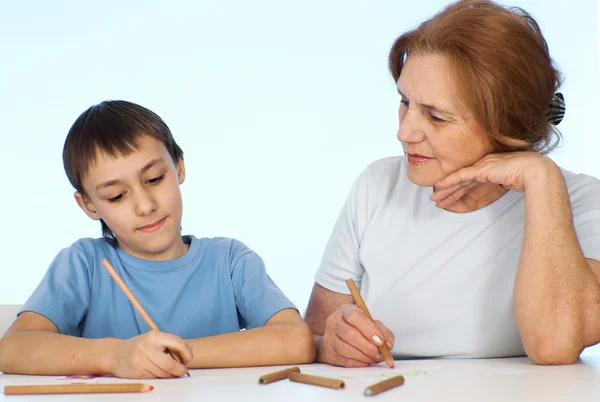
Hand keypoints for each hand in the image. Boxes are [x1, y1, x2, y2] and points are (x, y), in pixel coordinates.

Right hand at [109, 330, 192, 377]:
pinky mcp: (137, 372)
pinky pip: (155, 378)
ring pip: (163, 373)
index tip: (188, 359)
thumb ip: (169, 345)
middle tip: (182, 371)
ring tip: (170, 371)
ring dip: (170, 375)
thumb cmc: (140, 346)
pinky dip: (160, 377)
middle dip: (180, 370)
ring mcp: (141, 361)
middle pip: (170, 364)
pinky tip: (158, 372)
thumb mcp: (154, 339)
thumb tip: (187, 357)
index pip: (178, 343)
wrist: (115, 354)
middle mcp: (147, 347)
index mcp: (155, 336)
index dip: (187, 353)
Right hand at [318, 304, 394, 367]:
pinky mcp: (331, 353)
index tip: (380, 341)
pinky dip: (360, 363)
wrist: (338, 337)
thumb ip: (382, 331)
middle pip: (349, 334)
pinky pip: (346, 361)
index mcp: (345, 311)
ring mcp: (330, 338)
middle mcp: (335, 322)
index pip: (354, 316)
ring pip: (347, 350)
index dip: (368, 329)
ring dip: (365, 356)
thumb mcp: (371, 323)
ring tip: (376, 357)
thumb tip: (388, 344)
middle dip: (368, 346)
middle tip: (380, 353)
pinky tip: (368, 360)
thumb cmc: (357, 328)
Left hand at [431, 152, 559, 208]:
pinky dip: (449, 183)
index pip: (471, 178)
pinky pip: (461, 177)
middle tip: (436, 198)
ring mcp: (482, 165)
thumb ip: (504, 182)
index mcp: (493, 165)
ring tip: (435, 198)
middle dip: (448, 190)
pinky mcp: (481, 169)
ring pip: (459, 179)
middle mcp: (485, 163)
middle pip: (462, 179)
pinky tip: (440, 188)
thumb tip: (503, 186)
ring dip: (446, 190)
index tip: (449, 194)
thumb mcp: (513, 180)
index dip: (459, 187)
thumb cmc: (532, 176)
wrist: (537, 171)